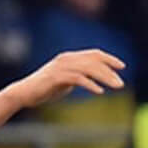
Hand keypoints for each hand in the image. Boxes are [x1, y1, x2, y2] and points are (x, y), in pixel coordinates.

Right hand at [10, 48, 126, 107]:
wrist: (24, 93)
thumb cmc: (44, 89)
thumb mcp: (65, 81)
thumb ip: (78, 77)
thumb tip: (91, 80)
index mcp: (70, 58)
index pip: (94, 54)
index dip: (109, 58)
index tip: (122, 66)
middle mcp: (66, 59)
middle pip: (94, 61)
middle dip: (110, 71)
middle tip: (121, 84)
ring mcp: (61, 67)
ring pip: (89, 69)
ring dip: (105, 78)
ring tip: (116, 87)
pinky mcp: (56, 77)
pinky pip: (78, 79)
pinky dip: (90, 84)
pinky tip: (99, 91)